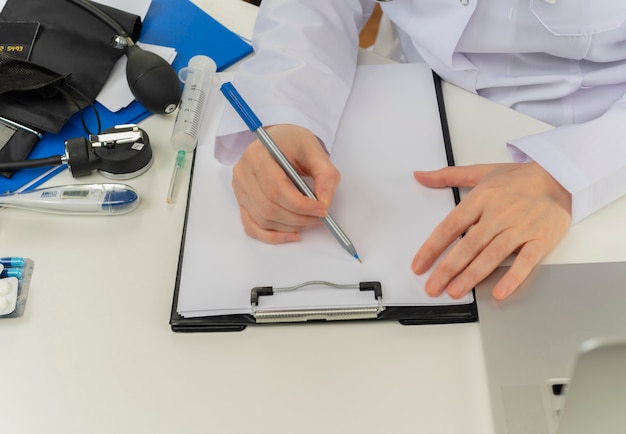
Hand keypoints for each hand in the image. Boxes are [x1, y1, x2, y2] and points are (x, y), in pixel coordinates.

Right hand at [232, 124, 340, 243]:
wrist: (278, 141)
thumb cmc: (292, 142)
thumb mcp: (314, 150)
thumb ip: (325, 174)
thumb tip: (324, 202)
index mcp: (258, 155)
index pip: (276, 189)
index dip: (300, 205)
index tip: (321, 209)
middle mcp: (243, 173)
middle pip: (269, 207)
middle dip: (298, 218)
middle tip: (319, 218)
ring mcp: (240, 189)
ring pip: (263, 219)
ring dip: (290, 227)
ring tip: (310, 221)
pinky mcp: (242, 202)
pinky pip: (252, 227)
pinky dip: (272, 236)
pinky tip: (292, 234)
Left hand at [411, 162, 571, 299]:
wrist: (561, 176)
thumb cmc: (519, 178)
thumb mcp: (480, 172)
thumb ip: (447, 176)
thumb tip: (420, 176)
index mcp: (481, 198)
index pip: (450, 226)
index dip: (432, 247)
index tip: (419, 265)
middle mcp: (499, 214)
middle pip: (468, 244)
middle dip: (448, 268)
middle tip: (433, 287)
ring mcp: (520, 227)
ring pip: (492, 255)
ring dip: (472, 275)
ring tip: (455, 291)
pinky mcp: (541, 239)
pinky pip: (526, 261)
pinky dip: (513, 277)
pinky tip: (499, 292)